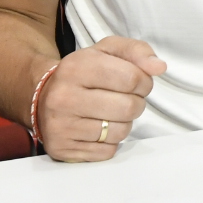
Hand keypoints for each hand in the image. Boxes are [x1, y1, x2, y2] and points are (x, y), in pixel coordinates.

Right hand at [37, 37, 165, 161]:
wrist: (43, 96)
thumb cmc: (84, 73)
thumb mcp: (107, 51)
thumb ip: (137, 51)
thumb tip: (159, 67)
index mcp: (76, 67)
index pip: (131, 78)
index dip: (144, 82)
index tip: (138, 83)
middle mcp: (64, 97)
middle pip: (129, 108)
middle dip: (136, 103)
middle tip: (126, 99)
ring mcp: (60, 126)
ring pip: (120, 132)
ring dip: (124, 123)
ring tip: (111, 113)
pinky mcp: (62, 149)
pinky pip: (107, 151)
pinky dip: (110, 141)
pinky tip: (97, 128)